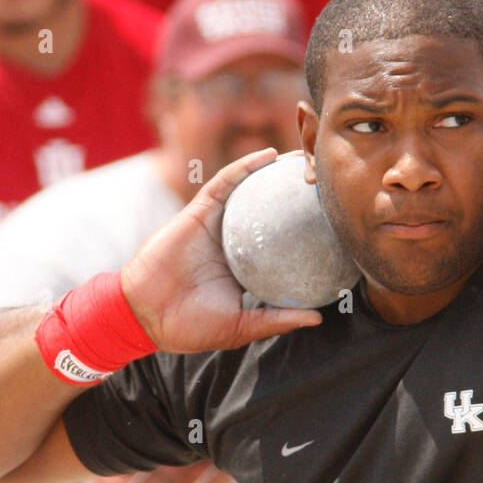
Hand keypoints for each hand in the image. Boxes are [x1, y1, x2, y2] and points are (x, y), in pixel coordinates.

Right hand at [120, 149, 323, 352]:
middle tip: (327, 185)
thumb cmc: (190, 326)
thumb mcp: (242, 326)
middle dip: (296, 197)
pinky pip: (226, 183)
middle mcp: (236, 242)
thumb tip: (318, 319)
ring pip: (252, 192)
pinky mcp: (200, 211)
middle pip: (272, 214)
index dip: (306, 235)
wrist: (146, 314)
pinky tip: (269, 156)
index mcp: (247, 268)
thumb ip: (277, 319)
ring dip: (276, 173)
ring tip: (305, 158)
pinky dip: (246, 167)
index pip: (282, 246)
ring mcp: (218, 225)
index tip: (335, 227)